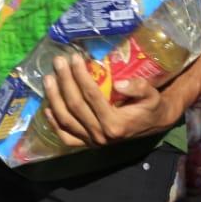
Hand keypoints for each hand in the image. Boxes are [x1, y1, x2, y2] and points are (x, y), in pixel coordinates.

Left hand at [41, 54, 178, 147]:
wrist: (153, 124)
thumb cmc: (151, 106)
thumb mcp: (152, 95)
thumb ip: (139, 88)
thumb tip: (118, 83)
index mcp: (116, 124)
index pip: (92, 96)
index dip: (80, 76)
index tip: (74, 57)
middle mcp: (101, 135)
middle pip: (75, 106)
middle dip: (64, 81)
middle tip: (58, 61)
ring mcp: (92, 141)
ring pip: (66, 120)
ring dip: (54, 98)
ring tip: (48, 78)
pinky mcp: (87, 144)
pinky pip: (66, 136)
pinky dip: (54, 123)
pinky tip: (47, 107)